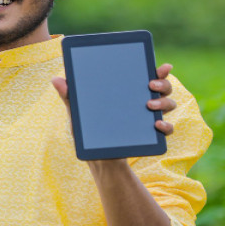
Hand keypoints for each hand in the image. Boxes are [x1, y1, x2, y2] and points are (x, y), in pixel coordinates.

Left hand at [51, 62, 177, 139]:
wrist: (97, 159)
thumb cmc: (88, 132)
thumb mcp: (78, 114)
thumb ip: (70, 96)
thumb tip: (56, 78)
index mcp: (127, 92)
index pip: (144, 75)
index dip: (157, 69)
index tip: (163, 66)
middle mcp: (142, 102)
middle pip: (162, 87)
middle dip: (162, 83)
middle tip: (150, 85)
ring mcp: (150, 117)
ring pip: (168, 103)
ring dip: (164, 102)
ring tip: (150, 105)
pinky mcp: (152, 135)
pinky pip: (167, 128)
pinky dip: (166, 126)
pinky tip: (158, 124)